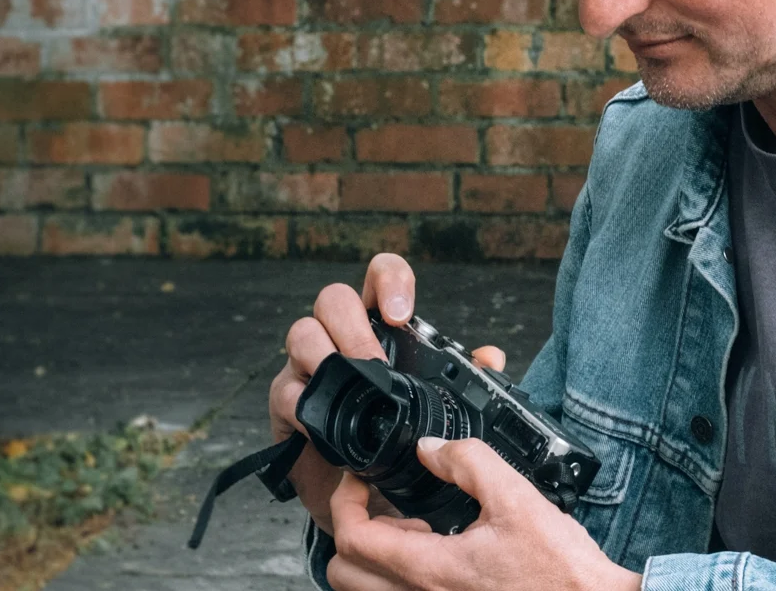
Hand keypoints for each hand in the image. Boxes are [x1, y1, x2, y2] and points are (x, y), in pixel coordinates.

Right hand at [269, 253, 507, 535]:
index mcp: (380, 328)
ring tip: (351, 389)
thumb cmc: (399, 438)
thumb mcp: (436, 408)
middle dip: (353, 327)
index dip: (389, 282)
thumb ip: (465, 379)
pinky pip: (286, 392)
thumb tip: (489, 357)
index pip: (379, 279)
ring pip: (302, 334)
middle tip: (375, 364)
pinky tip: (324, 423)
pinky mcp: (286, 404)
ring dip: (325, 358)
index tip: (402, 316)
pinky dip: (305, 405)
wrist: (366, 495)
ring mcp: (309, 367)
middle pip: (333, 299)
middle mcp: (340, 338)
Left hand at [325, 437, 641, 590]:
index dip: (347, 499)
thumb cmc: (561, 570)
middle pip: (345, 572)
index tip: (361, 477)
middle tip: (385, 502)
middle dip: (353, 529)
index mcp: (432, 569)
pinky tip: (437, 549)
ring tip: (414, 526)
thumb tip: (430, 447)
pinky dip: (399, 573)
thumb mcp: (517, 498)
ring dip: (375, 555)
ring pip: (368, 590)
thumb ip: (470, 462)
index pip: (353, 538)